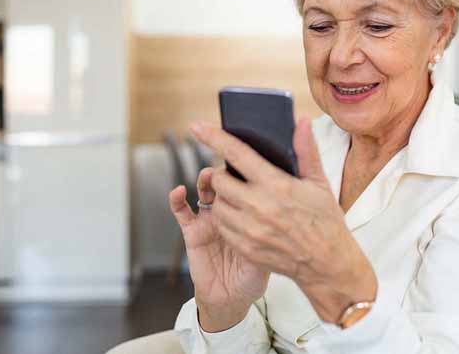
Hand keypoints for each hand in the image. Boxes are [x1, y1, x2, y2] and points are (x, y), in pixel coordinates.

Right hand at [168, 168, 268, 331]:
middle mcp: (230, 212)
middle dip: (226, 171)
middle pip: (226, 182)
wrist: (231, 299)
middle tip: (228, 166)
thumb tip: (281, 213)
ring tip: (208, 176)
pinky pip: (182, 211)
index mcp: (249, 214)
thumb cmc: (253, 277)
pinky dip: (177, 199)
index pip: (248, 185)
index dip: (246, 172)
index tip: (250, 160)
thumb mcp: (270, 255)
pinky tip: (178, 191)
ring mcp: (210, 219)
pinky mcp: (192, 231)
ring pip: (205, 190)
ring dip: (205, 179)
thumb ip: (271, 235)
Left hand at [189, 118, 376, 322]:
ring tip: (239, 197)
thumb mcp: (319, 183)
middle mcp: (259, 206)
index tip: (197, 126)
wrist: (327, 264)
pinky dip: (226, 218)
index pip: (237, 154)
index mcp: (276, 184)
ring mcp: (250, 230)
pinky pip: (222, 227)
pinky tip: (241, 215)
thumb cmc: (325, 221)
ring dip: (223, 198)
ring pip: (217, 205)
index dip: (214, 137)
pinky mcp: (246, 248)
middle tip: (236, 176)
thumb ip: (306, 151)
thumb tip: (302, 122)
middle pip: (220, 181)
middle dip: (223, 175)